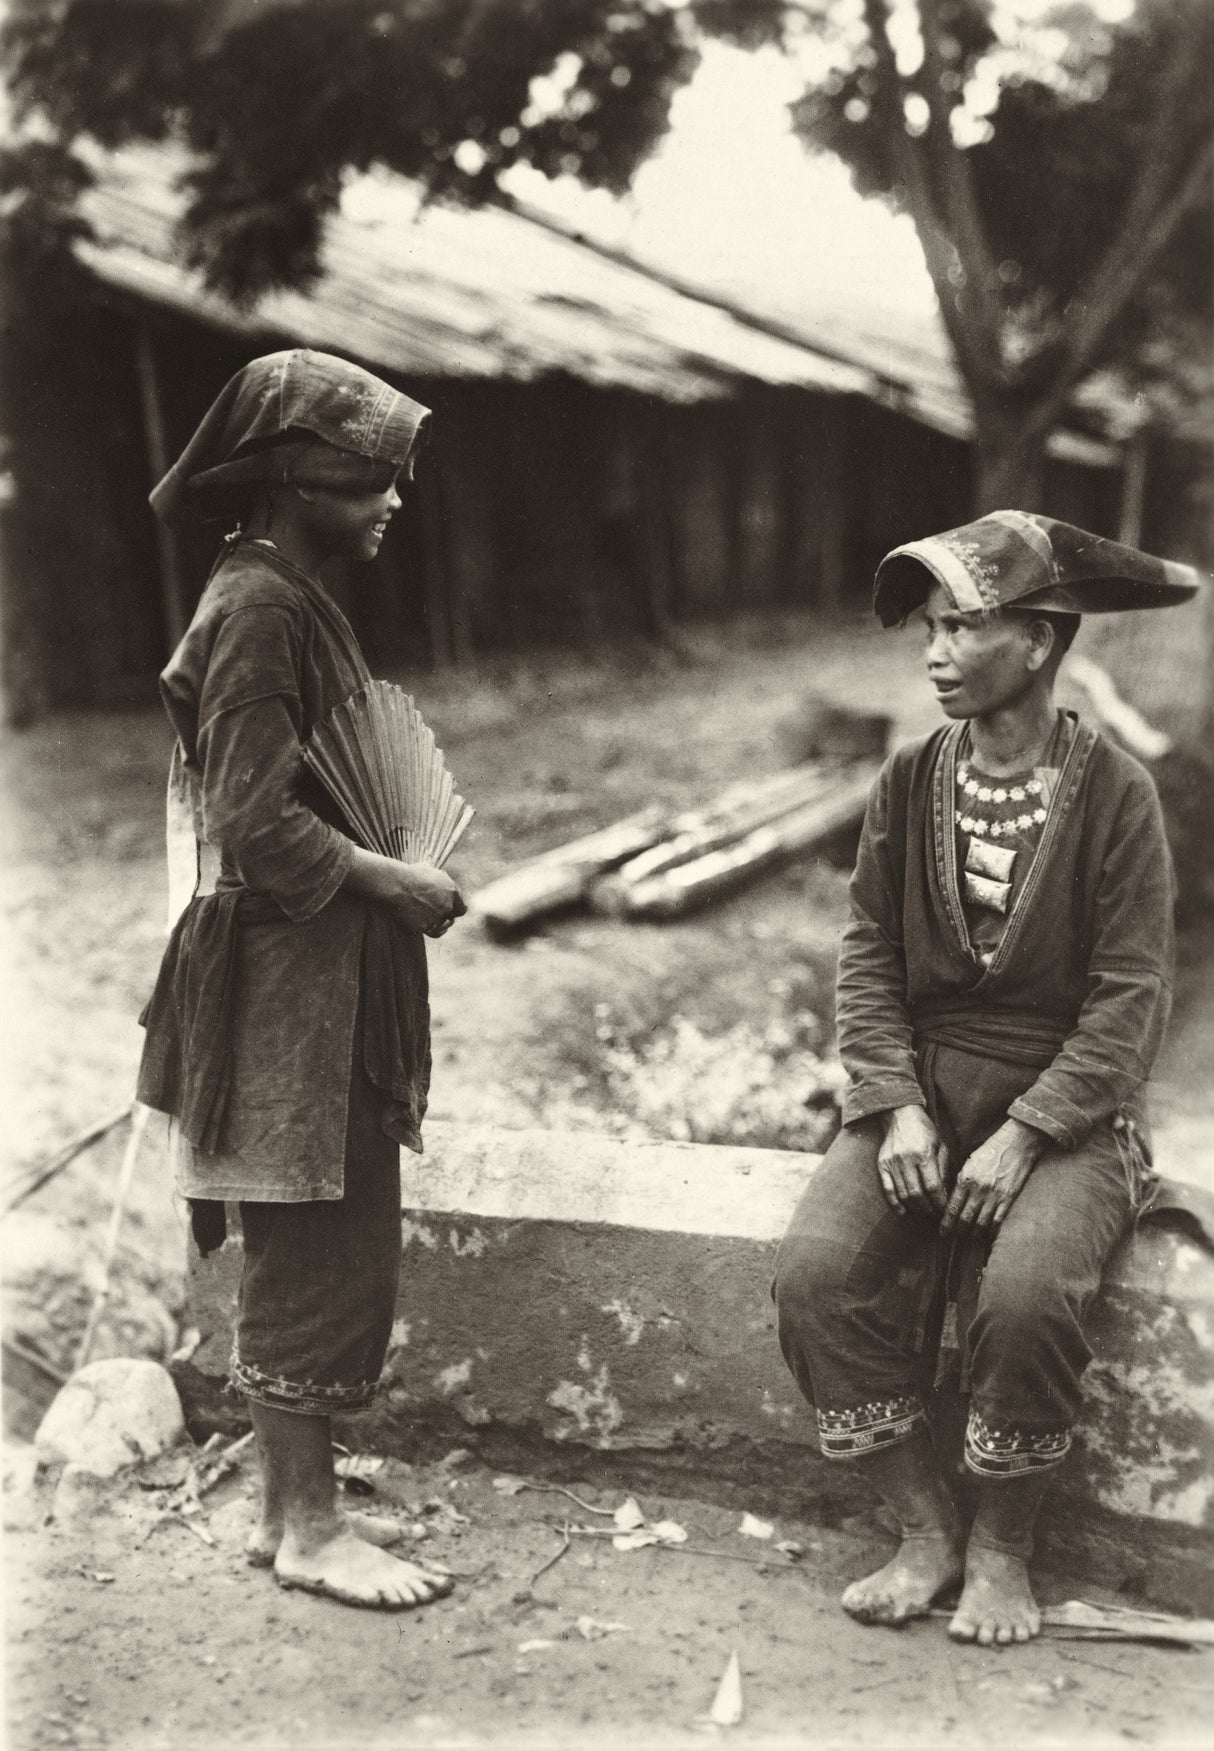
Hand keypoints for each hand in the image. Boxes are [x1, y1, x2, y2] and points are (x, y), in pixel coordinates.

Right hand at [346, 850, 465, 934]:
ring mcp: (437, 916)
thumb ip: (440, 878)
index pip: (462, 908)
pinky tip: (430, 929)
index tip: (451, 911)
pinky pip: (432, 932)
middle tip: (438, 915)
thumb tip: (440, 877)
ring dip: (436, 923)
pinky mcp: (425, 926)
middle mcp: (447, 905)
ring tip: (429, 919)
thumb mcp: (430, 870)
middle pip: (451, 918)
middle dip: (445, 917)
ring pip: (441, 925)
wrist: (397, 883)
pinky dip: (432, 930)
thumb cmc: (410, 873)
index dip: (455, 910)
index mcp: (452, 891)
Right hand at [877, 1105, 948, 1217]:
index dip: (939, 1202)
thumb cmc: (925, 1131)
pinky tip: (903, 1211)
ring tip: (923, 1210)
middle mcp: (907, 1159)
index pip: (933, 1186)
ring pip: (903, 1194)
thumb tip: (945, 1194)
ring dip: (914, 1207)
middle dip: (928, 1208)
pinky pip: (887, 1189)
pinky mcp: (882, 1164)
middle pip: (917, 1194)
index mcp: (924, 1154)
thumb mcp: (941, 1146)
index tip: (944, 1209)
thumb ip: (944, 1169)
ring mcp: (892, 1162)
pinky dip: (894, 1204)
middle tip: (934, 1212)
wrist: (900, 1115)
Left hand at [941, 1119, 1044, 1235]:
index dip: (946, 1223)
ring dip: (973, 1233)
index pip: (952, 1208)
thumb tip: (951, 1199)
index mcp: (965, 1179)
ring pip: (980, 1224)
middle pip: (964, 1219)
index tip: (942, 1231)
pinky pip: (997, 1221)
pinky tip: (987, 1235)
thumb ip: (960, 1180)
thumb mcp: (969, 1162)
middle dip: (957, 1231)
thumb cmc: (991, 1150)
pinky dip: (991, 1231)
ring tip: (968, 1237)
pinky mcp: (1008, 1199)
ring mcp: (994, 1196)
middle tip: (953, 1237)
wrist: (1016, 1143)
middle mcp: (978, 1190)